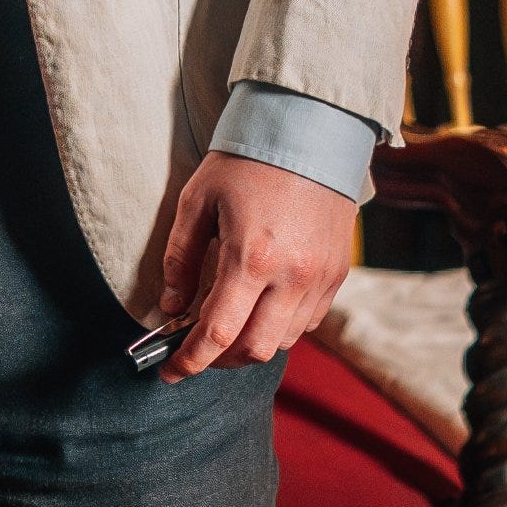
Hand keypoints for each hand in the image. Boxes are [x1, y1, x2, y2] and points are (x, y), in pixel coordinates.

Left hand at [152, 150, 359, 378]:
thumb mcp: (196, 202)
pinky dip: (279, 326)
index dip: (189, 361)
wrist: (308, 133)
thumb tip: (170, 306)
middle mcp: (291, 277)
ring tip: (225, 327)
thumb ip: (180, 260)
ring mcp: (320, 278)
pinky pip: (308, 321)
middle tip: (195, 351)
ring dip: (250, 345)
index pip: (217, 333)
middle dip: (220, 360)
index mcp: (250, 258)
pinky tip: (259, 309)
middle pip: (254, 350)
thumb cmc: (244, 163)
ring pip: (284, 341)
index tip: (169, 374)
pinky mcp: (337, 274)